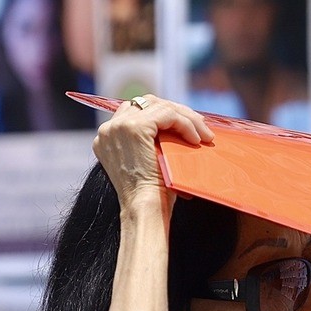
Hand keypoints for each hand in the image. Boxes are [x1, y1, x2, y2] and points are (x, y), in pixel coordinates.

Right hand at [91, 95, 213, 210]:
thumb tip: (180, 127)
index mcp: (108, 137)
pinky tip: (196, 138)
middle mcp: (108, 129)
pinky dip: (185, 123)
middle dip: (176, 112)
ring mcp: (119, 126)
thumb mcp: (148, 161)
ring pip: (159, 106)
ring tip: (203, 135)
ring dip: (185, 118)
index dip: (163, 114)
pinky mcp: (134, 127)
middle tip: (199, 126)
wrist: (145, 208)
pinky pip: (167, 114)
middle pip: (146, 103)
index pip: (136, 111)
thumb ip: (152, 142)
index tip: (187, 126)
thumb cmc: (152, 194)